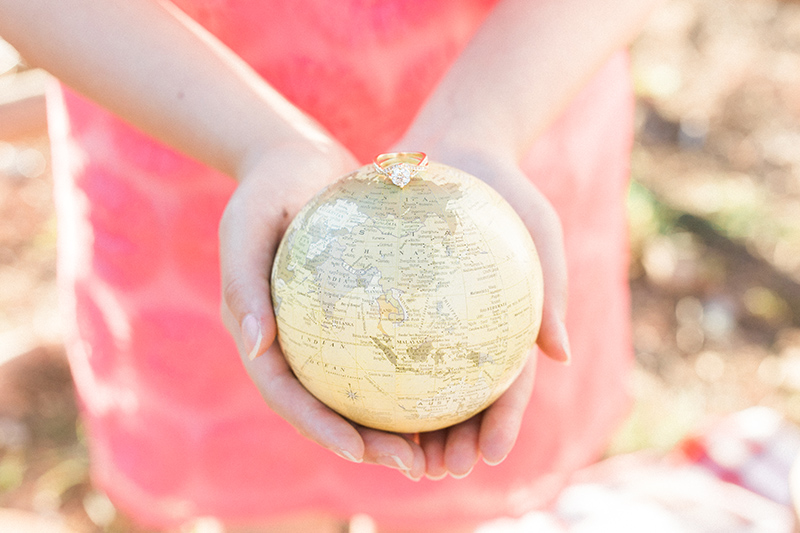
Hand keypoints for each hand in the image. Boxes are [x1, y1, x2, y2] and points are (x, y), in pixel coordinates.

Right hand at [219, 141, 428, 479]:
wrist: (293, 160)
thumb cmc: (265, 189)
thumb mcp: (246, 224)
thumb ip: (244, 283)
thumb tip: (258, 349)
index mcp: (261, 336)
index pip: (288, 396)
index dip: (320, 429)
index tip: (359, 451)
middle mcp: (292, 344)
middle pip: (329, 408)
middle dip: (366, 445)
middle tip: (413, 465)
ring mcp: (324, 332)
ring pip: (360, 390)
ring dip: (394, 424)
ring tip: (437, 446)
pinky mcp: (353, 315)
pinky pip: (384, 349)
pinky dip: (409, 372)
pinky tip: (451, 386)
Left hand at [391, 145, 570, 478]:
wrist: (460, 147)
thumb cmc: (508, 188)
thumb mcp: (540, 230)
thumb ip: (551, 289)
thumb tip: (560, 356)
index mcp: (507, 326)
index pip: (507, 388)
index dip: (501, 425)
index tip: (488, 456)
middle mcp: (467, 330)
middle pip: (461, 400)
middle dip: (451, 442)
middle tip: (436, 470)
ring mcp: (431, 318)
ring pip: (419, 382)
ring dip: (410, 423)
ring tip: (392, 452)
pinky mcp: (396, 298)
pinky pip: (381, 338)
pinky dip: (373, 370)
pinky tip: (351, 395)